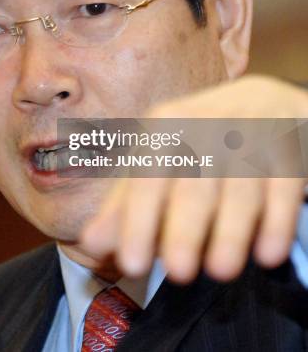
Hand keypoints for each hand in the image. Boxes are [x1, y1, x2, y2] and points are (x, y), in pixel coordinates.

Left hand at [80, 75, 307, 283]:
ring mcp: (251, 133)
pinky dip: (276, 221)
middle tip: (176, 273)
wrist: (265, 105)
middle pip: (193, 182)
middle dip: (182, 228)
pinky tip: (267, 253)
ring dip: (230, 230)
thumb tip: (90, 242)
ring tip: (220, 271)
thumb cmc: (202, 141)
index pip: (147, 176)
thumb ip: (128, 203)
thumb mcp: (161, 161)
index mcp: (167, 125)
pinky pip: (284, 185)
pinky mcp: (288, 147)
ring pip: (239, 187)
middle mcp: (207, 125)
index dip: (137, 219)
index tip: (130, 264)